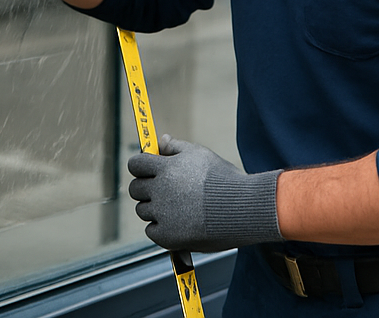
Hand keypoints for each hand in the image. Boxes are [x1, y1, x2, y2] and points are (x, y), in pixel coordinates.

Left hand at [127, 134, 281, 251]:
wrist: (242, 209)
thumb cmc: (223, 179)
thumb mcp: (199, 154)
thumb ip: (175, 147)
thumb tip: (160, 140)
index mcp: (165, 169)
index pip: (135, 164)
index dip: (140, 165)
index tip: (146, 169)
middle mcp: (160, 191)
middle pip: (135, 189)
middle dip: (145, 187)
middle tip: (162, 189)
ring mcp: (163, 215)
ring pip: (143, 210)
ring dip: (153, 208)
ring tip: (176, 207)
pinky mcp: (168, 237)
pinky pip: (152, 231)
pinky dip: (160, 228)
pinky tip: (177, 222)